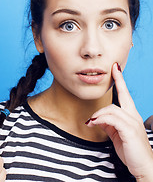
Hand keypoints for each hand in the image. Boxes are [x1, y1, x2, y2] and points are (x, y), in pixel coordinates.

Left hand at [86, 63, 152, 179]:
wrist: (143, 165)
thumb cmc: (131, 149)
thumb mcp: (117, 134)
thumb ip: (109, 124)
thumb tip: (98, 118)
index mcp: (131, 115)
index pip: (125, 95)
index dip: (121, 82)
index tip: (116, 69)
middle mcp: (133, 116)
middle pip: (124, 95)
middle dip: (119, 80)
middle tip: (114, 68)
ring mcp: (132, 122)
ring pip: (112, 109)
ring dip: (99, 113)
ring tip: (91, 121)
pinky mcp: (129, 130)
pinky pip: (113, 119)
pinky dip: (102, 119)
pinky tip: (94, 122)